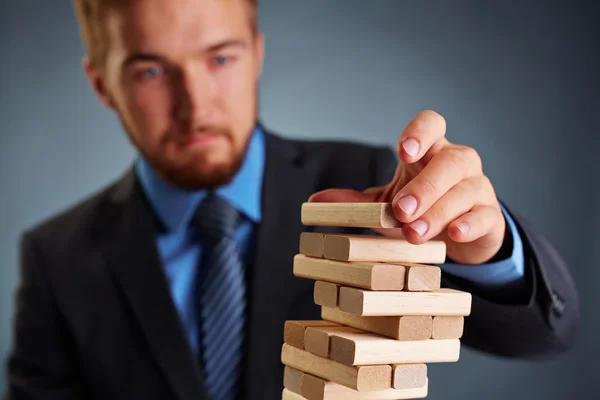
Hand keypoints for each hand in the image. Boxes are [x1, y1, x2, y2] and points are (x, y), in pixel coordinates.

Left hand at [308, 110, 505, 264]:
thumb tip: (314, 202)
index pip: (432, 125)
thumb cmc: (420, 210)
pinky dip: (470, 223)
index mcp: (429, 153)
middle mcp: (458, 163)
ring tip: (415, 232)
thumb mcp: (385, 204)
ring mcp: (478, 188)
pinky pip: (486, 214)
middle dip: (425, 186)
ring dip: (440, 210)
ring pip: (467, 188)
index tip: (402, 151)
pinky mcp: (490, 216)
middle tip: (401, 211)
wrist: (459, 235)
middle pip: (450, 160)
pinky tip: (454, 233)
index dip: (419, 132)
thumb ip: (355, 202)